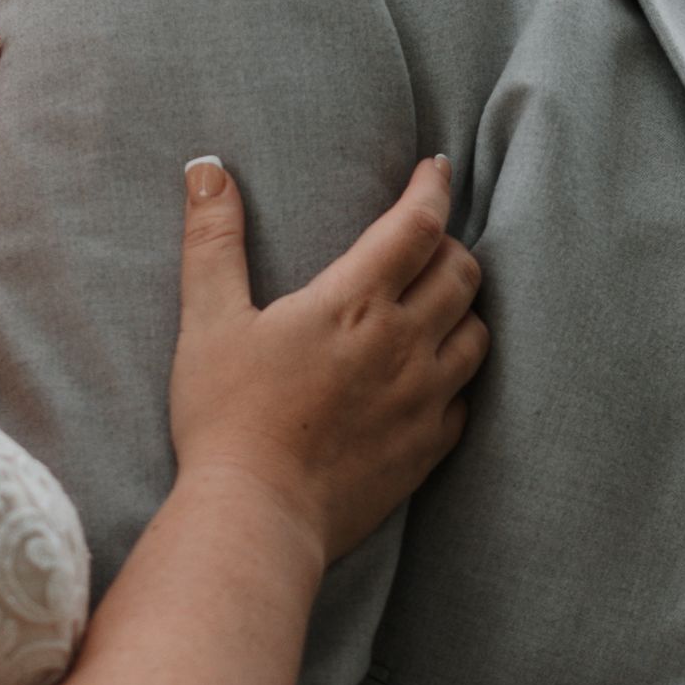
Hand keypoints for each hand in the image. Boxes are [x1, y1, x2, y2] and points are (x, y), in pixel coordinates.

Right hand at [166, 154, 485, 560]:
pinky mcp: (428, 448)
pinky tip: (433, 376)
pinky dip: (458, 375)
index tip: (437, 169)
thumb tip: (207, 169)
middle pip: (461, 272)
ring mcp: (423, 399)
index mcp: (354, 302)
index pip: (417, 226)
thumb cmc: (225, 416)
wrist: (256, 515)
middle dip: (450, 245)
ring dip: (463, 307)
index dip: (433, 189)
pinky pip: (466, 398)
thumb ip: (214, 241)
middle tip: (426, 241)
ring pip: (477, 332)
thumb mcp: (209, 320)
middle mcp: (403, 343)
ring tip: (438, 302)